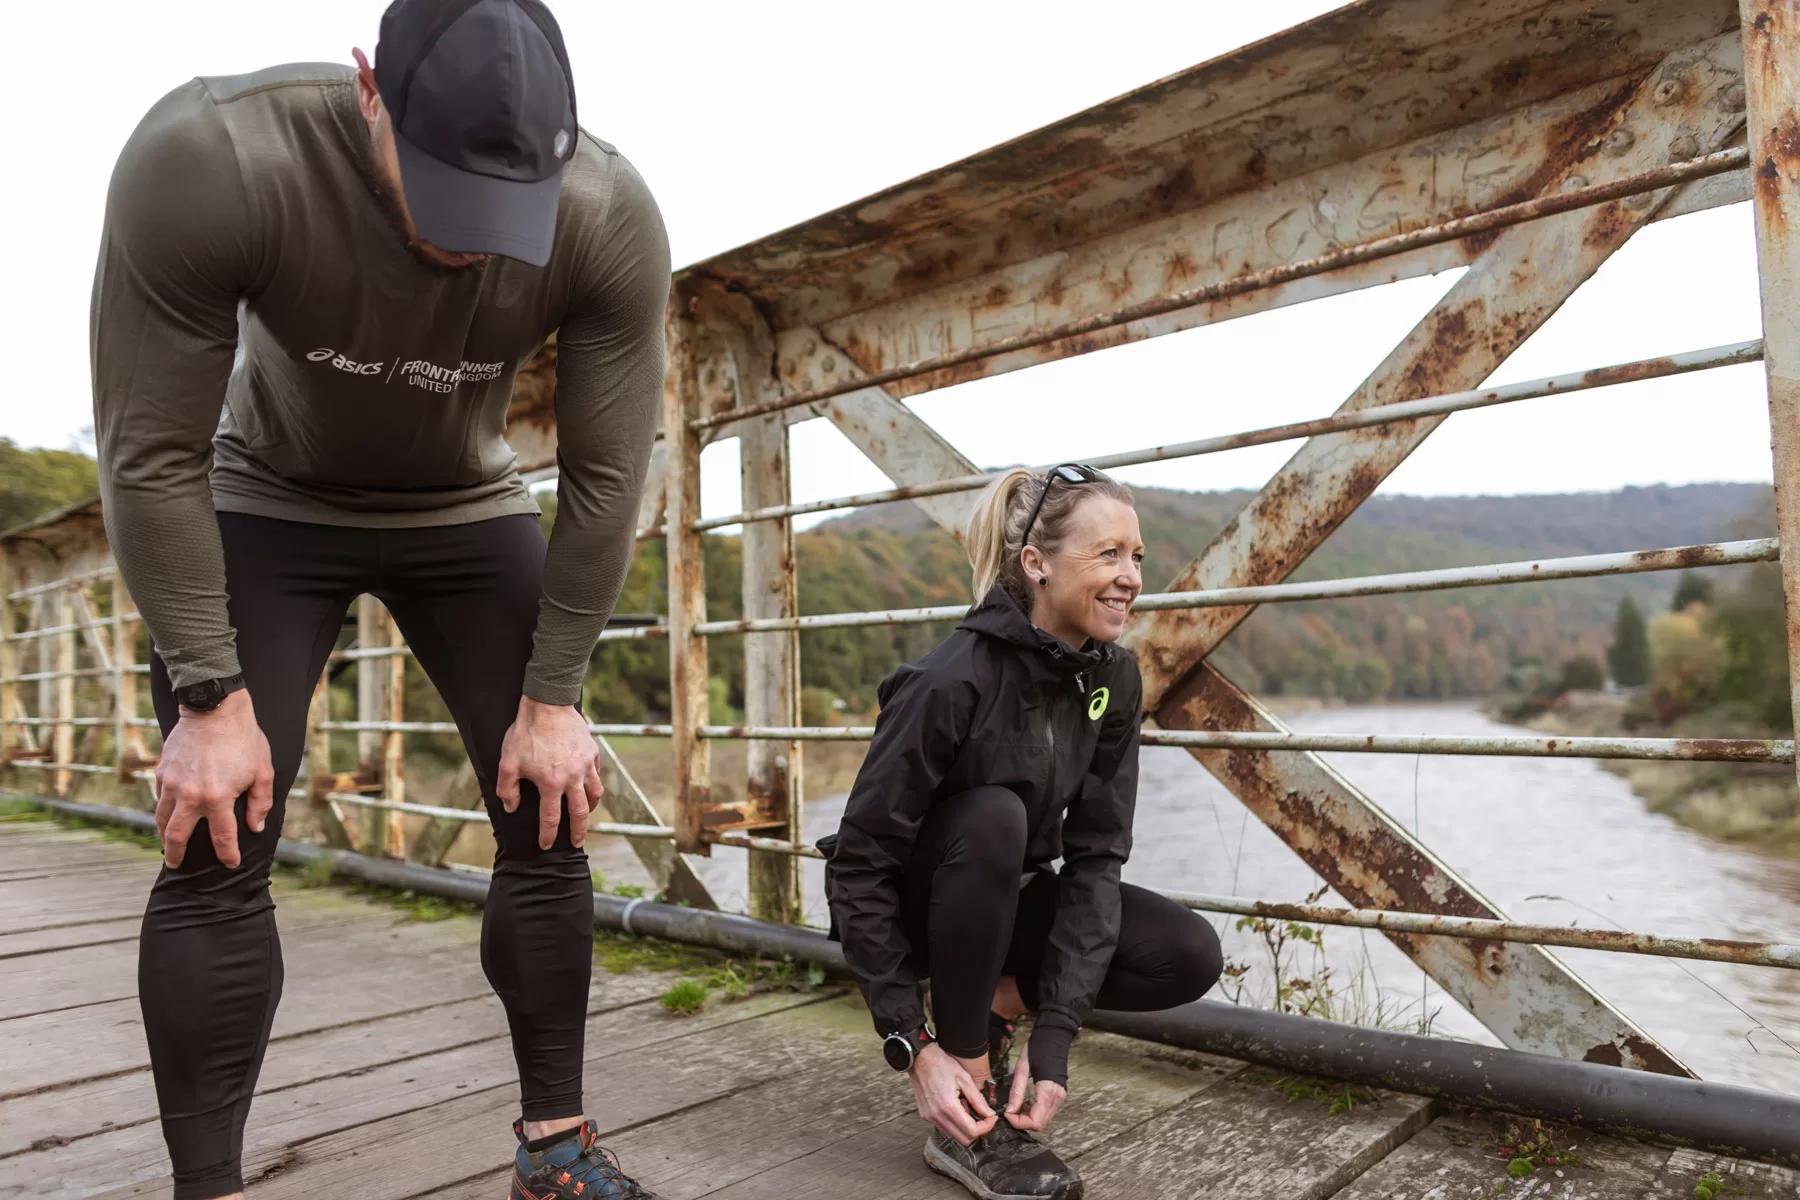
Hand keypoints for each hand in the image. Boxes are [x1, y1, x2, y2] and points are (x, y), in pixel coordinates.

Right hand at [154, 689, 273, 868]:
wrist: (214, 709)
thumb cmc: (244, 739)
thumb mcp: (263, 771)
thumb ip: (260, 802)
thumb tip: (254, 826)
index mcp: (218, 797)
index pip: (222, 837)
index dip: (227, 854)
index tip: (230, 864)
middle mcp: (191, 795)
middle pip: (178, 836)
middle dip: (177, 855)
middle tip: (176, 865)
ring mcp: (172, 784)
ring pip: (162, 819)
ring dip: (164, 836)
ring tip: (168, 845)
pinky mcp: (162, 772)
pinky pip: (160, 799)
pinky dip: (163, 811)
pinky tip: (168, 815)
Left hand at [497, 697, 602, 849]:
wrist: (547, 705)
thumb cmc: (526, 733)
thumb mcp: (507, 762)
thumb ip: (508, 789)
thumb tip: (513, 808)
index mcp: (551, 783)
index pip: (551, 818)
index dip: (547, 835)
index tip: (545, 846)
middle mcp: (573, 778)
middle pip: (580, 812)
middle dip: (578, 831)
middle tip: (576, 843)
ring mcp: (586, 765)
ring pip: (595, 793)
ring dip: (591, 808)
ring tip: (587, 815)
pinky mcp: (592, 752)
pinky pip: (596, 773)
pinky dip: (593, 783)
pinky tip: (588, 785)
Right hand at [910, 1044, 997, 1144]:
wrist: (920, 1059)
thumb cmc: (940, 1064)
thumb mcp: (964, 1078)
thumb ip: (978, 1099)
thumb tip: (989, 1113)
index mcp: (948, 1107)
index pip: (972, 1131)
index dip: (986, 1127)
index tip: (991, 1118)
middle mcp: (937, 1116)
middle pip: (963, 1139)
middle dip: (978, 1130)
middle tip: (983, 1117)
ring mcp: (929, 1117)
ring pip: (954, 1135)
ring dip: (965, 1127)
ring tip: (967, 1107)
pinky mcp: (926, 1115)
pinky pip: (944, 1127)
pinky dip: (954, 1122)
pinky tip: (957, 1107)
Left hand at [1005, 1044, 1067, 1132]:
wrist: (1054, 1037)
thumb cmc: (1039, 1048)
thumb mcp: (1022, 1069)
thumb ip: (1016, 1091)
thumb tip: (1009, 1110)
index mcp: (1048, 1092)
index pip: (1034, 1121)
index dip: (1018, 1122)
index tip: (1006, 1114)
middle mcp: (1056, 1098)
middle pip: (1039, 1124)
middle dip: (1021, 1122)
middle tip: (1008, 1111)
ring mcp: (1059, 1098)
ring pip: (1042, 1120)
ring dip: (1027, 1118)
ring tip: (1014, 1106)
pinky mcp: (1057, 1096)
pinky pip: (1045, 1112)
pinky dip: (1033, 1112)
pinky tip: (1023, 1103)